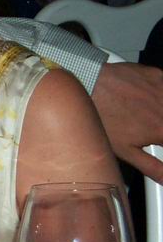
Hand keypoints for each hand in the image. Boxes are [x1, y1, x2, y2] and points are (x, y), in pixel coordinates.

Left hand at [92, 62, 162, 181]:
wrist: (86, 85)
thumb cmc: (102, 117)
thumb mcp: (124, 150)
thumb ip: (151, 167)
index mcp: (162, 129)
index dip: (162, 146)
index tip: (156, 141)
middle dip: (158, 128)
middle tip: (151, 130)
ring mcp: (162, 89)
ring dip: (158, 112)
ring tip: (144, 116)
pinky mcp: (156, 74)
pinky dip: (158, 94)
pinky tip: (144, 99)